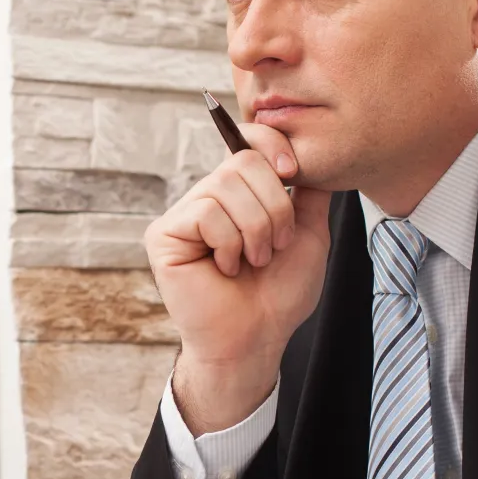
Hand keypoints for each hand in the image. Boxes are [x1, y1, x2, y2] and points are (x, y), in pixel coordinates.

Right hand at [146, 123, 332, 431]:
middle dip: (274, 207)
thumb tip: (313, 153)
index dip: (271, 143)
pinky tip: (224, 268)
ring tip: (252, 261)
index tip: (293, 173)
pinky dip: (228, 243)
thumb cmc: (279, 293)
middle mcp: (208, 196)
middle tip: (274, 247)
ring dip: (254, 229)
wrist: (256, 337)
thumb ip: (309, 192)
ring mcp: (184, 214)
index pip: (248, 140)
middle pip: (243, 161)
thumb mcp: (308, 233)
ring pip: (225, 185)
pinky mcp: (164, 234)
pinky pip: (205, 213)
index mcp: (240, 193)